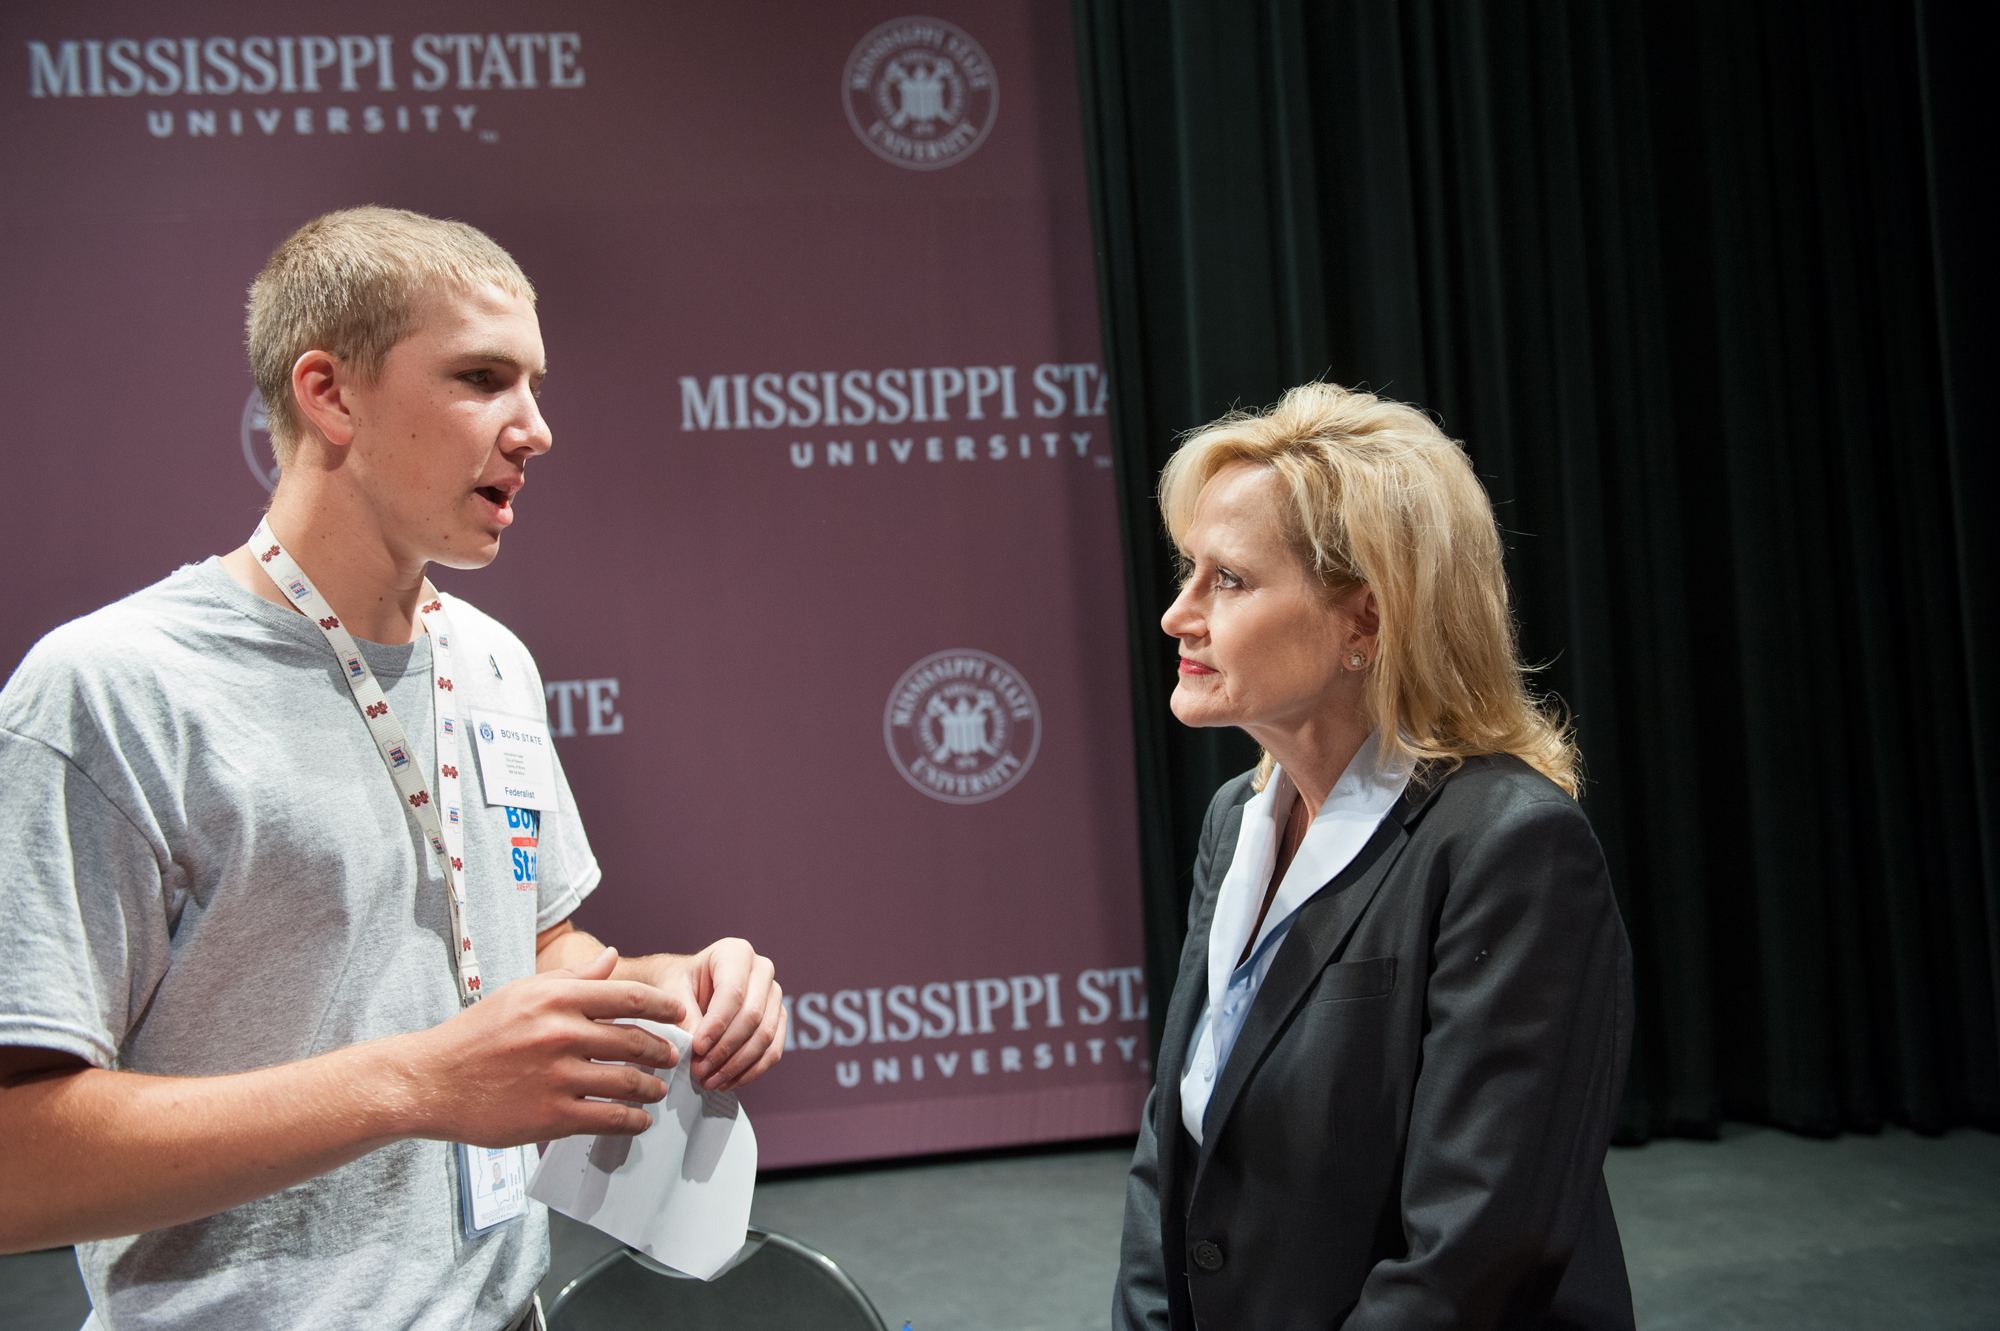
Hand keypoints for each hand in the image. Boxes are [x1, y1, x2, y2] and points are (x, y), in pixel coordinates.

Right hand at [394, 947, 686, 1146]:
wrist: (432, 1081)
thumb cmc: (478, 1033)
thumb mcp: (523, 992)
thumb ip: (574, 978)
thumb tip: (612, 957)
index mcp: (557, 999)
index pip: (629, 998)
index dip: (663, 1007)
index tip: (679, 1015)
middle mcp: (561, 1034)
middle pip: (636, 1042)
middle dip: (662, 1052)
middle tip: (672, 1058)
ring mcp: (557, 1078)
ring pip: (627, 1083)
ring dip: (651, 1089)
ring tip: (657, 1091)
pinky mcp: (551, 1117)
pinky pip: (608, 1119)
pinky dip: (632, 1120)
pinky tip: (639, 1120)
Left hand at [652, 938, 784, 1091]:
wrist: (688, 987)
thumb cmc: (679, 984)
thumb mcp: (672, 992)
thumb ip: (684, 1017)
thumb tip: (697, 1049)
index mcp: (735, 953)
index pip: (733, 992)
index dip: (717, 1024)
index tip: (696, 1048)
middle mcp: (762, 969)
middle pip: (752, 1016)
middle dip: (725, 1049)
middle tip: (700, 1071)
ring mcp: (774, 995)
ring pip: (765, 1036)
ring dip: (738, 1065)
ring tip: (710, 1081)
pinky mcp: (778, 1018)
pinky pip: (774, 1050)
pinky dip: (751, 1071)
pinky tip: (728, 1082)